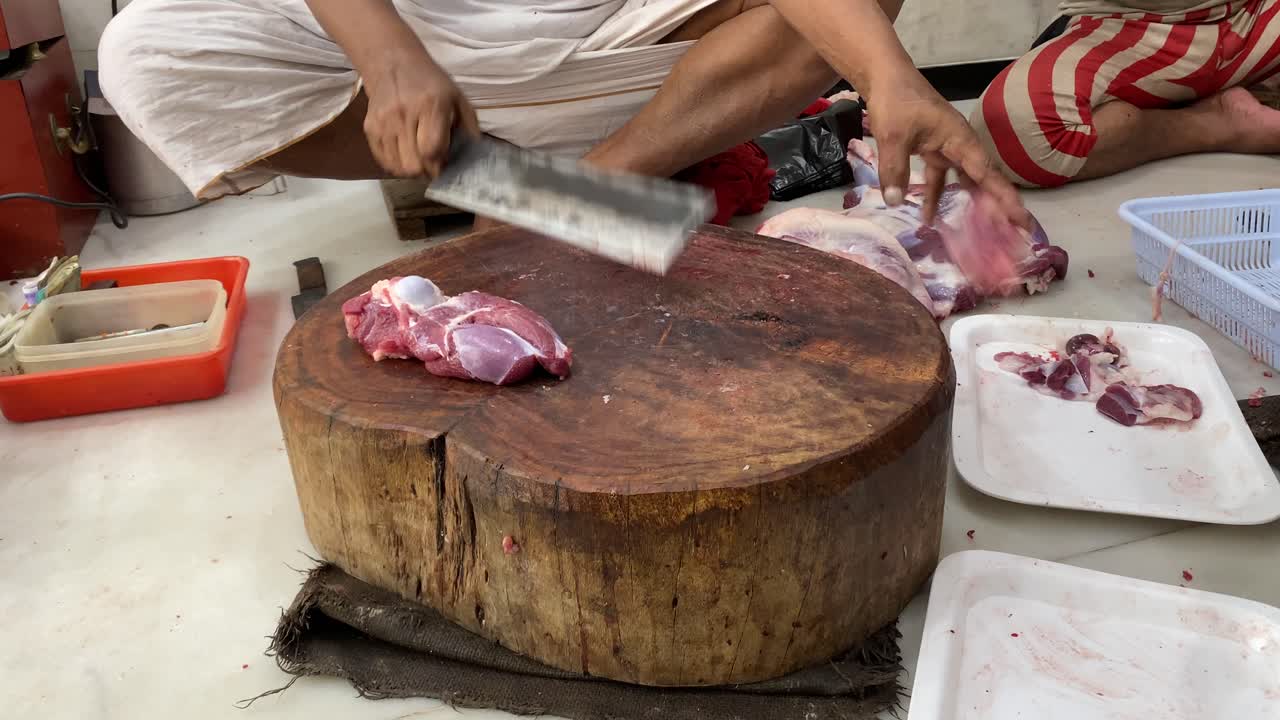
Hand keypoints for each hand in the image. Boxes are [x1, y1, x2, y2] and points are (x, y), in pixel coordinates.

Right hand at [362, 51, 479, 178]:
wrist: (391, 62)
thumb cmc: (430, 82)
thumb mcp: (457, 97)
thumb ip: (469, 127)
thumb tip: (472, 157)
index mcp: (430, 105)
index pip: (432, 149)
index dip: (441, 163)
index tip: (446, 162)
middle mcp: (403, 114)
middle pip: (414, 164)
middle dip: (428, 171)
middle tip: (434, 165)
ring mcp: (383, 122)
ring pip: (398, 168)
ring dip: (413, 171)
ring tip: (421, 160)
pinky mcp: (370, 128)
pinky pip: (384, 162)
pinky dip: (397, 165)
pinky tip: (407, 155)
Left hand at [868, 72, 1028, 229]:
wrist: (886, 76)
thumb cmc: (896, 100)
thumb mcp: (893, 136)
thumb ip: (895, 169)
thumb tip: (895, 202)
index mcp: (960, 139)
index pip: (986, 173)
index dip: (1004, 198)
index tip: (1021, 218)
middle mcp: (959, 145)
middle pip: (982, 179)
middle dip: (995, 206)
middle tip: (1011, 233)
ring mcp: (946, 147)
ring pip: (964, 180)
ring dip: (970, 204)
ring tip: (979, 233)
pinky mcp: (932, 150)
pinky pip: (940, 178)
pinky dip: (936, 196)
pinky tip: (929, 218)